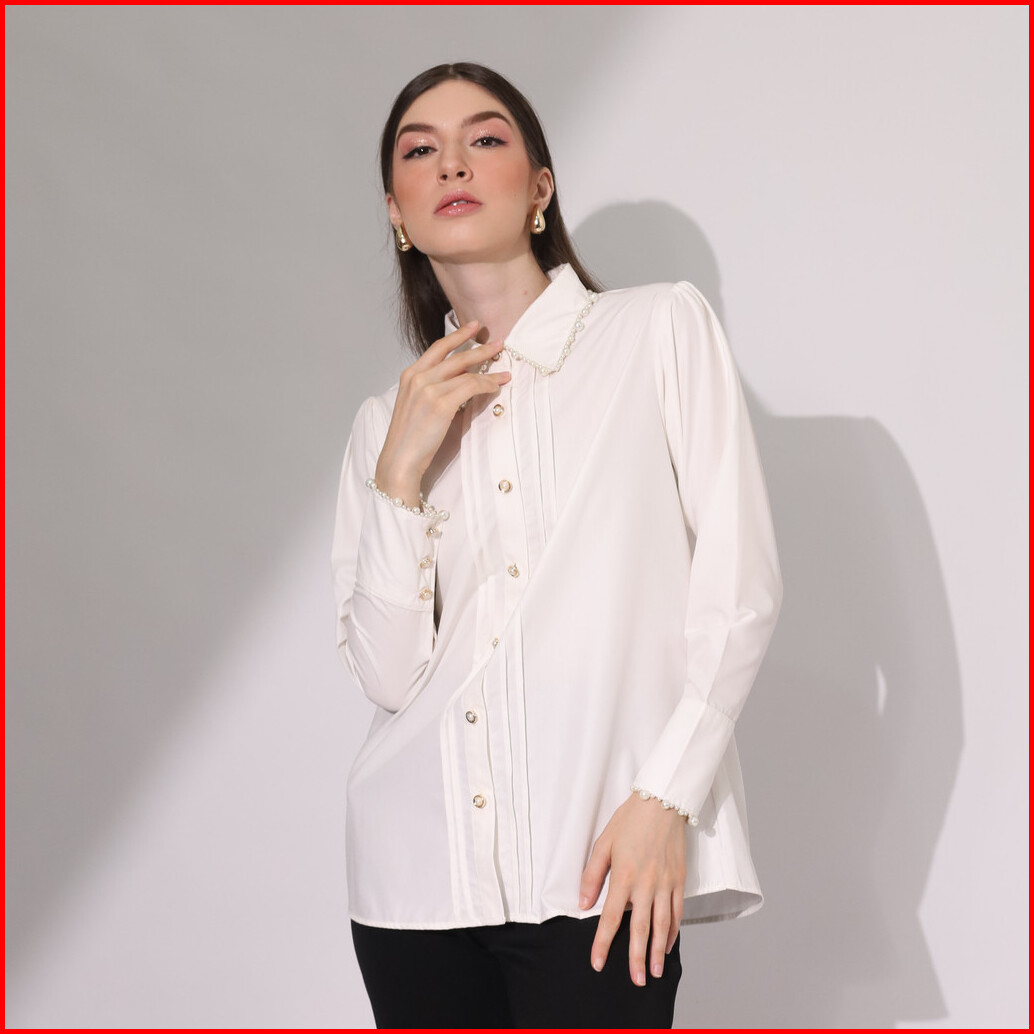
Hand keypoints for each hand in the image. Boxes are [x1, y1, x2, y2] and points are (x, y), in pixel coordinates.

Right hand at [374, 321, 509, 504]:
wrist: (399, 460)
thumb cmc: (409, 438)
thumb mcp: (416, 405)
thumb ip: (432, 389)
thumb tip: (461, 383)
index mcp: (410, 375)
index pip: (437, 348)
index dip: (457, 336)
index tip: (473, 328)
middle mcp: (418, 378)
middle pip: (455, 356)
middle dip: (480, 347)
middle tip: (498, 342)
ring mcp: (428, 389)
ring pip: (466, 372)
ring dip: (489, 371)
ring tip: (504, 371)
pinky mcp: (440, 404)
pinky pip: (471, 387)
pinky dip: (486, 385)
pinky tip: (495, 387)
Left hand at [579, 792, 686, 985]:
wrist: (662, 802)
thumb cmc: (630, 820)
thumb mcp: (603, 843)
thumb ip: (593, 875)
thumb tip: (583, 902)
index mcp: (624, 876)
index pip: (610, 918)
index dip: (603, 943)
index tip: (598, 962)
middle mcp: (646, 885)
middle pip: (640, 929)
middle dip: (636, 958)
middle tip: (635, 980)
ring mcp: (665, 884)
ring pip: (662, 925)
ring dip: (658, 951)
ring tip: (654, 971)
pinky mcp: (679, 879)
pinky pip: (677, 911)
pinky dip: (674, 931)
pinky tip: (668, 944)